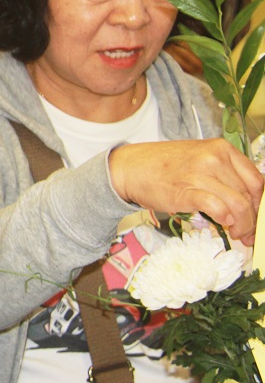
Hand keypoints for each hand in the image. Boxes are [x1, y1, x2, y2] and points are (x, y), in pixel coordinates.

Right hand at [109, 139, 262, 244]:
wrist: (131, 168)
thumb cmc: (164, 165)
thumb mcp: (200, 158)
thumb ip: (224, 173)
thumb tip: (246, 200)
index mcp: (221, 148)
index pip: (256, 179)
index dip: (260, 202)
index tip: (256, 215)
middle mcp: (214, 158)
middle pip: (248, 194)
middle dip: (252, 218)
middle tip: (248, 232)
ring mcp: (201, 174)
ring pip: (238, 205)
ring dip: (242, 225)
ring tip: (238, 233)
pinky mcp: (187, 191)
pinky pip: (219, 209)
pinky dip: (225, 220)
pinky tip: (223, 225)